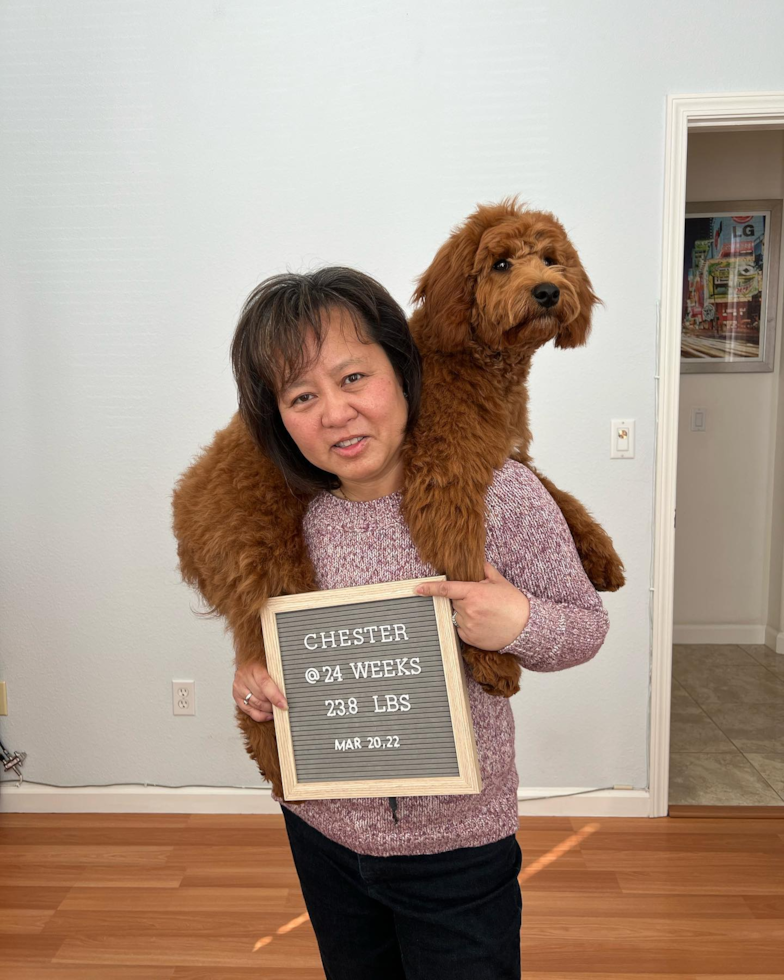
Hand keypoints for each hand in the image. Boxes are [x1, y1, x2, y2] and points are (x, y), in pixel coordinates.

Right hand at [233, 662, 288, 721]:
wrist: (249, 662)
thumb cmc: (262, 664)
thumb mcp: (271, 665)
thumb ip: (278, 676)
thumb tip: (291, 689)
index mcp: (254, 667)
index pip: (265, 684)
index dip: (275, 696)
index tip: (284, 705)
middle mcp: (244, 676)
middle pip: (260, 696)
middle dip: (273, 703)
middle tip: (283, 705)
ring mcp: (238, 686)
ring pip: (255, 704)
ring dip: (268, 709)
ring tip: (276, 709)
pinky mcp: (236, 695)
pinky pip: (248, 711)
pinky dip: (260, 715)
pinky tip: (268, 714)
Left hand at [415, 562, 530, 650]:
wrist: (526, 627)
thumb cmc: (514, 603)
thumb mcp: (500, 582)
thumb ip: (485, 571)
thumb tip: (476, 563)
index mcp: (474, 593)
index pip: (446, 589)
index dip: (429, 588)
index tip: (417, 589)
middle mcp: (468, 609)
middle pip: (454, 602)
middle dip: (463, 600)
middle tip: (481, 602)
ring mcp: (468, 625)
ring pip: (458, 616)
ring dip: (466, 613)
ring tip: (485, 615)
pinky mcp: (470, 638)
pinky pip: (461, 629)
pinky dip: (468, 626)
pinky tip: (484, 625)